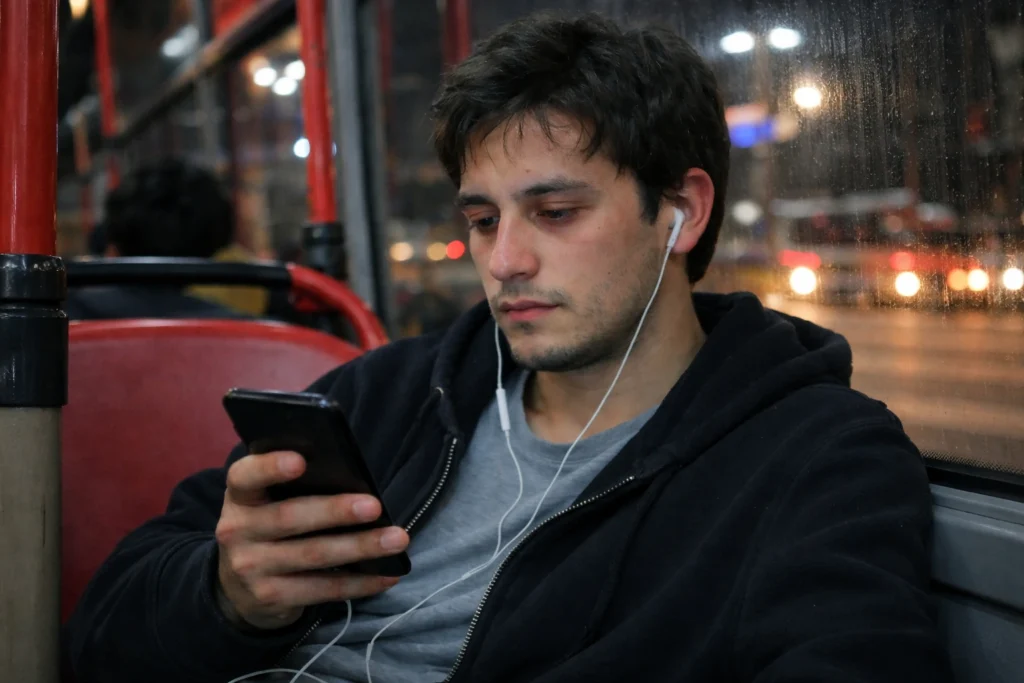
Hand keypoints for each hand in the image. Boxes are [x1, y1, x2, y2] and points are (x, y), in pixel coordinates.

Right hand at [214, 451, 409, 629]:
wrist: (238, 589)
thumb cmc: (268, 527)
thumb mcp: (266, 503)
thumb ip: (293, 488)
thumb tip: (352, 475)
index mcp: (241, 496)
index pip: (245, 476)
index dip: (270, 467)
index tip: (300, 461)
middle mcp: (238, 530)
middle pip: (289, 517)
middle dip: (335, 511)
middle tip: (374, 506)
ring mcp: (251, 567)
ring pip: (313, 555)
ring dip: (360, 547)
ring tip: (396, 539)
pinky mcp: (271, 597)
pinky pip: (322, 589)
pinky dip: (359, 582)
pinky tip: (387, 574)